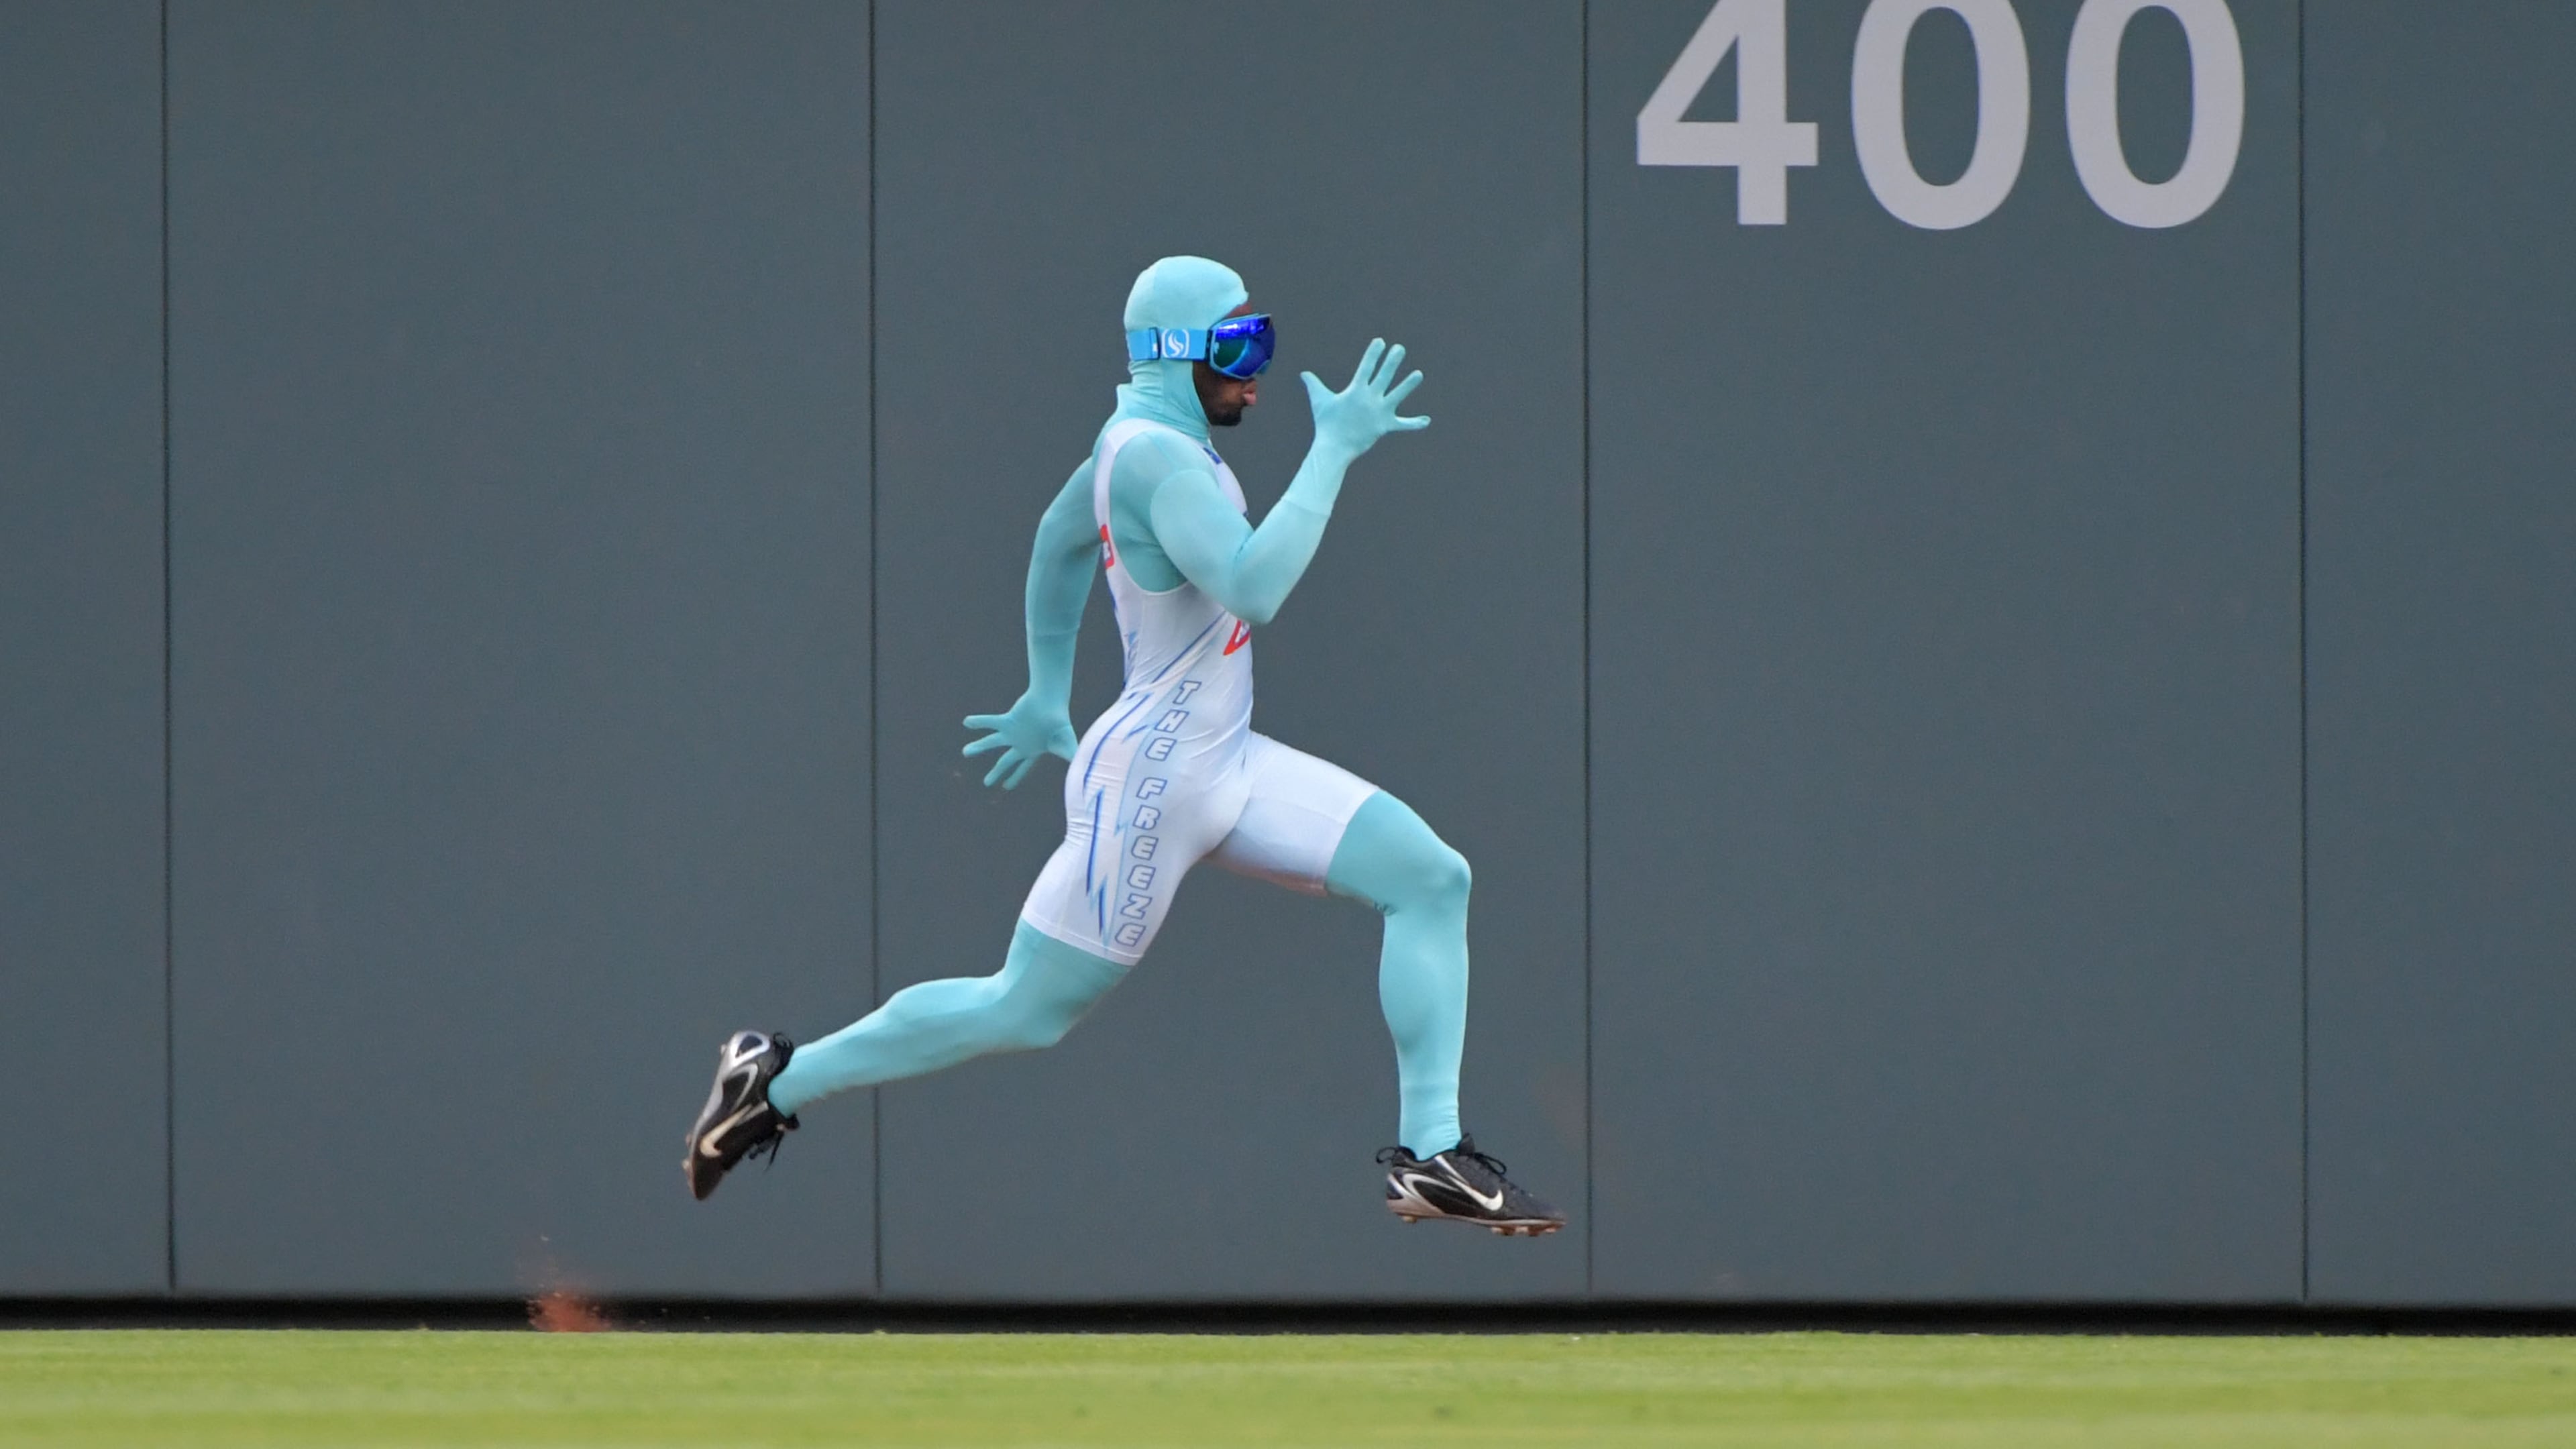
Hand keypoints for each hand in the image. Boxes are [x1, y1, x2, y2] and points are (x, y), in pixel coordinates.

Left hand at [961, 693, 1075, 789]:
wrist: (1053, 701)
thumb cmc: (1060, 722)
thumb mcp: (1067, 745)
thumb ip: (1072, 761)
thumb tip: (1081, 778)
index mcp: (1032, 750)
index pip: (1022, 768)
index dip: (1015, 777)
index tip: (1006, 787)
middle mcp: (1020, 742)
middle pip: (1005, 761)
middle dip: (996, 772)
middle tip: (986, 783)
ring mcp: (1013, 731)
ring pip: (991, 742)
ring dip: (978, 747)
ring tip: (964, 752)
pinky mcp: (1008, 720)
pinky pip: (990, 722)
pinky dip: (979, 722)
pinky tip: (966, 722)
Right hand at [1300, 338, 1428, 461]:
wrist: (1334, 448)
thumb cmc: (1326, 424)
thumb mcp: (1319, 401)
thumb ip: (1313, 384)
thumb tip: (1303, 373)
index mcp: (1356, 391)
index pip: (1366, 367)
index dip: (1373, 354)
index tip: (1380, 341)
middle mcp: (1370, 399)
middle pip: (1384, 376)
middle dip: (1392, 361)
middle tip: (1400, 348)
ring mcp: (1379, 413)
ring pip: (1397, 395)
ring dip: (1408, 385)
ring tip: (1419, 374)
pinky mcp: (1385, 426)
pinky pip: (1403, 425)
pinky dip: (1414, 424)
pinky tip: (1427, 420)